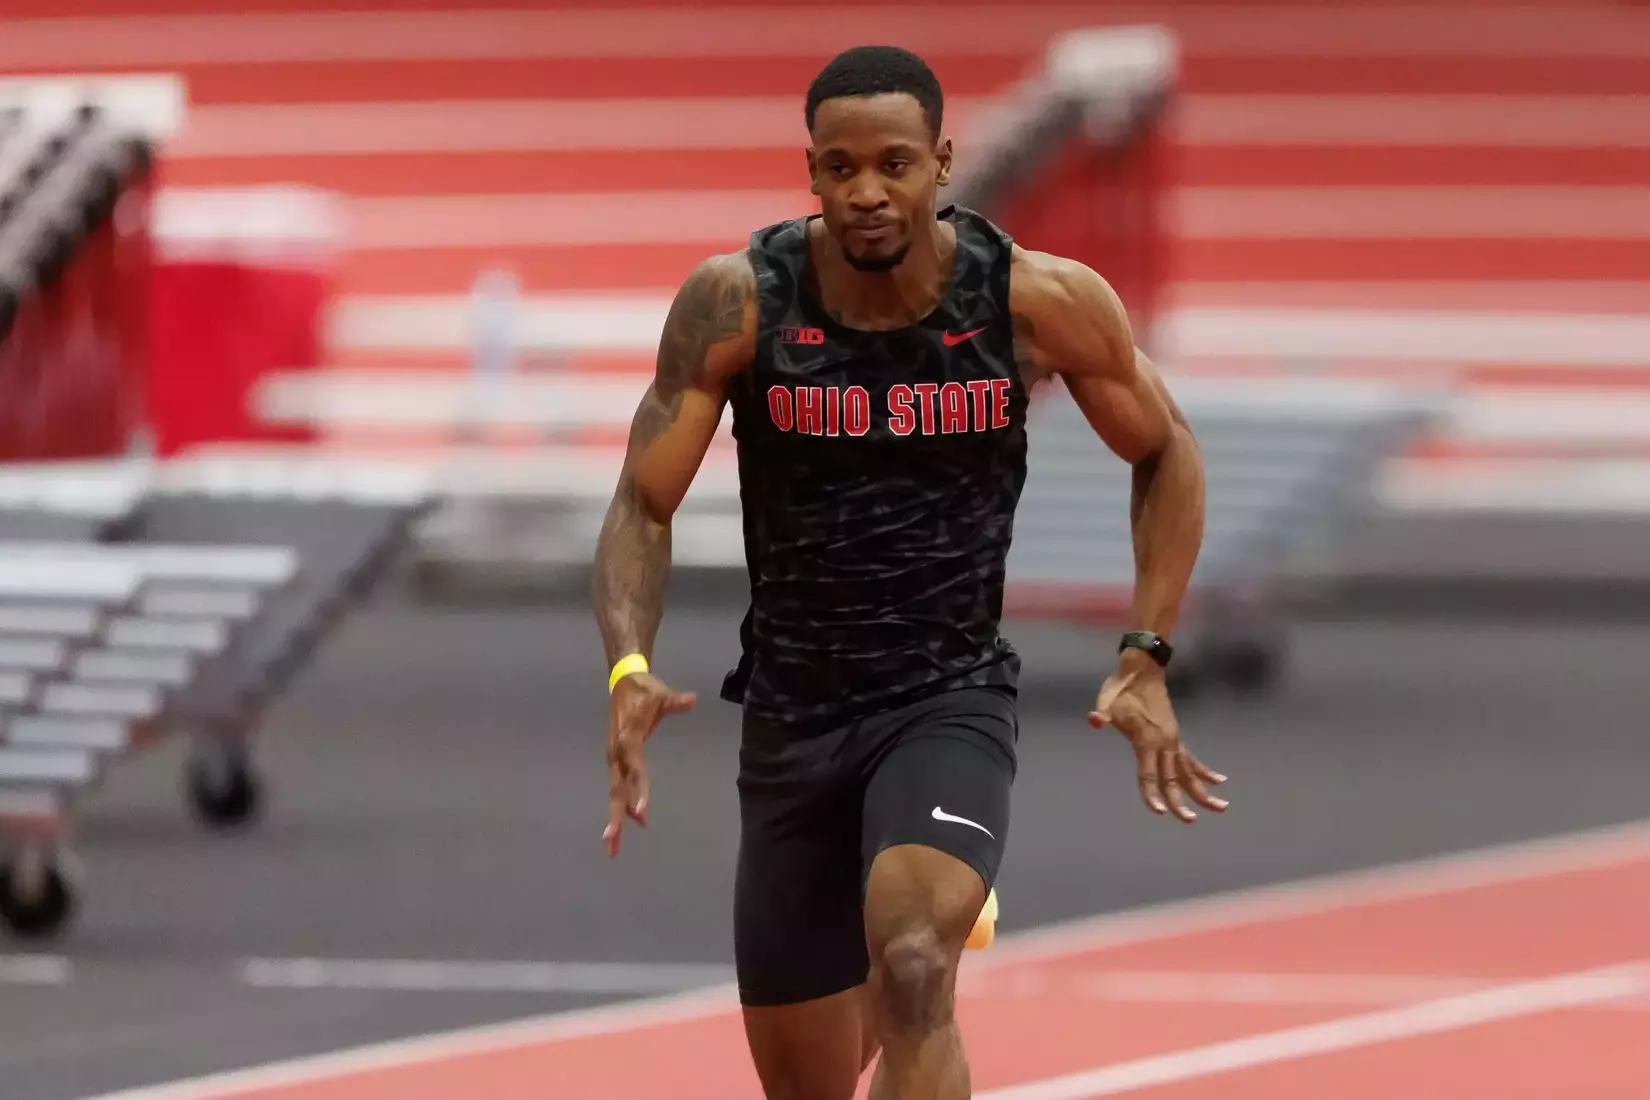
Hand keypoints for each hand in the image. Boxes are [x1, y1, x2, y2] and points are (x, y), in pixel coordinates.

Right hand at [604, 671, 695, 856]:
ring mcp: (614, 757)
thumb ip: (675, 701)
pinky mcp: (616, 759)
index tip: (642, 812)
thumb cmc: (644, 690)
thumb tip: (692, 699)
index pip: (634, 768)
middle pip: (616, 789)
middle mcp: (617, 752)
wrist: (623, 681)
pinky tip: (633, 822)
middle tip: (612, 842)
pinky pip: (619, 786)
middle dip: (615, 817)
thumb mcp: (660, 694)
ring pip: (615, 792)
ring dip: (615, 818)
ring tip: (614, 847)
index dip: (638, 789)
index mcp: (628, 738)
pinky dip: (623, 805)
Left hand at [1089, 657, 1227, 821]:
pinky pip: (1192, 759)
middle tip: (1190, 821)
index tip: (1161, 812)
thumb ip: (1103, 714)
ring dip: (1203, 791)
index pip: (1149, 774)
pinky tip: (1220, 781)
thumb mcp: (1107, 701)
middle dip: (1181, 803)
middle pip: (1172, 779)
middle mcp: (1163, 743)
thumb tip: (1094, 719)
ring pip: (1188, 772)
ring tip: (1222, 807)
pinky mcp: (1176, 736)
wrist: (1142, 670)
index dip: (1152, 795)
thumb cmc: (1121, 689)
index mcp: (1146, 740)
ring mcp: (1172, 740)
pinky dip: (1205, 772)